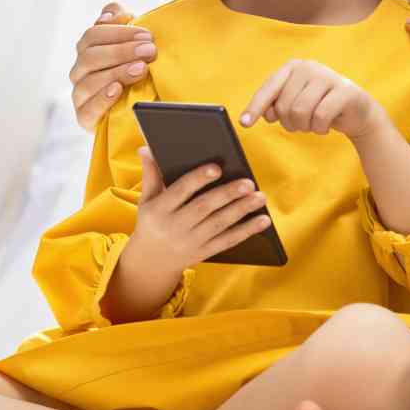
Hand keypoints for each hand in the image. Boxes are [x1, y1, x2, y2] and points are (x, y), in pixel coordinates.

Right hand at [68, 2, 154, 130]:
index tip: (147, 35)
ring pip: (89, 81)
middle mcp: (80, 71)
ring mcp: (80, 95)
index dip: (119, 33)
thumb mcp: (133, 43)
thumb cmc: (135, 69)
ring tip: (141, 69)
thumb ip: (121, 22)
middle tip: (150, 51)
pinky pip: (87, 110)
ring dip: (117, 72)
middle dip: (122, 51)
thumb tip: (110, 13)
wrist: (139, 108)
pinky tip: (118, 91)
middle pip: (90, 56)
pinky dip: (102, 99)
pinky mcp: (84, 118)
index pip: (94, 35)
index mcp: (88, 49)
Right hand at [126, 148, 272, 272]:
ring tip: (260, 197)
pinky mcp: (204, 252)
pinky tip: (263, 220)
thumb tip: (146, 147)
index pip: (180, 191)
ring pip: (219, 224)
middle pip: (204, 208)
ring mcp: (190, 241)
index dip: (199, 179)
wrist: (151, 261)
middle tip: (249, 182)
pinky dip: (247, 231)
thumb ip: (150, 174)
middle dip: (228, 194)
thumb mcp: (146, 200)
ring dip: (242, 210)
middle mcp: (175, 226)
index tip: (217, 167)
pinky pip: (227, 241)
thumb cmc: (152, 222)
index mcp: (160, 209)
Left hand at [239, 59, 387, 140]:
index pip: (269, 89)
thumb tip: (266, 113)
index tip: (244, 124)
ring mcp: (327, 76)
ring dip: (305, 127)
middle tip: (301, 124)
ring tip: (313, 124)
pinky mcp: (344, 90)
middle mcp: (308, 67)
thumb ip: (277, 106)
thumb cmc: (320, 106)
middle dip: (290, 123)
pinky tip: (325, 126)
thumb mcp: (295, 104)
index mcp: (292, 67)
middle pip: (285, 106)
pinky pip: (320, 118)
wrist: (357, 111)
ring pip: (301, 113)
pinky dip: (319, 129)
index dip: (255, 107)